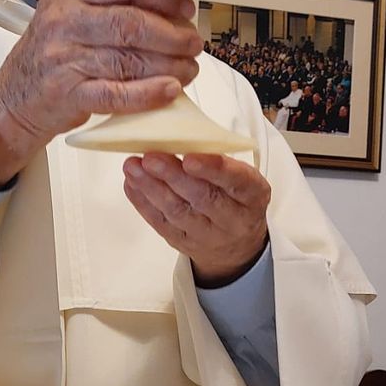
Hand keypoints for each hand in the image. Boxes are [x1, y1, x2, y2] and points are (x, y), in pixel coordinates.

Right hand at [0, 0, 203, 183]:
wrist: (15, 97)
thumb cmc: (54, 54)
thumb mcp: (72, 13)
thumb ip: (111, 3)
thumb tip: (173, 7)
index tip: (186, 8)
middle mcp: (63, 20)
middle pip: (131, 22)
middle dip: (172, 35)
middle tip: (193, 44)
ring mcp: (63, 58)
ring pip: (128, 59)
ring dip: (168, 66)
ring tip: (188, 70)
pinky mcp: (67, 93)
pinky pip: (116, 93)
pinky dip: (148, 94)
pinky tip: (169, 91)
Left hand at [122, 153, 270, 286]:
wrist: (235, 246)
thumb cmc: (236, 200)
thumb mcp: (242, 179)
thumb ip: (219, 162)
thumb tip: (178, 139)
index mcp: (253, 196)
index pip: (236, 181)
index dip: (213, 169)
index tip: (189, 157)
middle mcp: (233, 219)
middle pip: (202, 197)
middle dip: (173, 176)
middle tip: (151, 157)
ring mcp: (206, 235)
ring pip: (177, 211)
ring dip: (151, 187)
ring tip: (133, 167)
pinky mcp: (182, 243)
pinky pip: (160, 223)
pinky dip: (143, 202)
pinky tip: (131, 183)